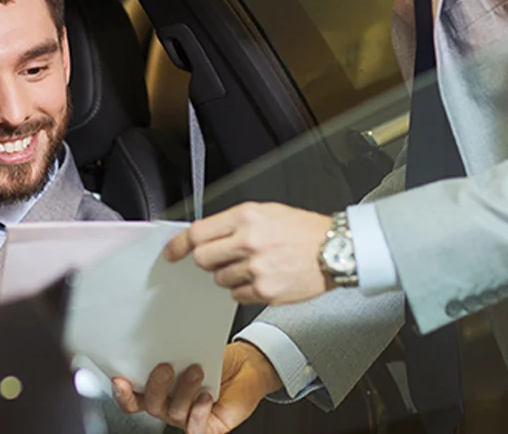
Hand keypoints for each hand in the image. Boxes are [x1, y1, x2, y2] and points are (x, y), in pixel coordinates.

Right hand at [112, 341, 281, 432]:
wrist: (246, 366)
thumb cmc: (216, 359)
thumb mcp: (189, 352)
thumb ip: (169, 354)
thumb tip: (151, 342)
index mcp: (160, 390)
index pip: (133, 399)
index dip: (123, 394)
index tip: (120, 379)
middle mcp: (170, 406)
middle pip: (151, 406)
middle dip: (155, 386)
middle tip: (165, 367)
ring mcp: (188, 418)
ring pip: (173, 414)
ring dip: (183, 391)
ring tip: (196, 372)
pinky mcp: (208, 428)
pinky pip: (194, 429)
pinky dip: (198, 413)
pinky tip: (206, 397)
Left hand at [164, 202, 333, 303]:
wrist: (335, 250)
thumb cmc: (303, 230)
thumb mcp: (266, 212)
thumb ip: (233, 223)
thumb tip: (204, 236)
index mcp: (246, 217)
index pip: (198, 232)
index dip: (179, 245)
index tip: (171, 252)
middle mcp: (249, 241)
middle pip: (203, 258)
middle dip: (208, 260)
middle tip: (223, 258)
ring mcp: (256, 268)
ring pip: (219, 279)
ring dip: (229, 275)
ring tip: (253, 265)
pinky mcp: (265, 291)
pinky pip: (237, 295)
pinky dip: (244, 289)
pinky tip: (263, 278)